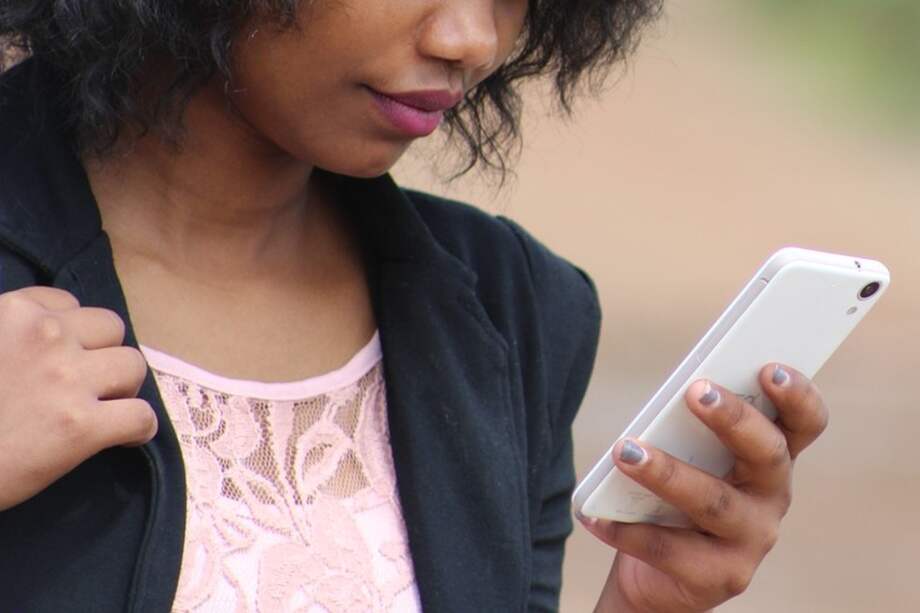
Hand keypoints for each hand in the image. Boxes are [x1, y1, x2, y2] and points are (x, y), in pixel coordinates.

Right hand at [0, 287, 156, 509]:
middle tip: (87, 383)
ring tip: (105, 408)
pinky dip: (139, 430)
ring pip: (133, 366)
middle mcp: (45, 336)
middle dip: (104, 354)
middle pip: (112, 329)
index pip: (68, 304)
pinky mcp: (81, 427)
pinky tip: (124, 439)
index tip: (62, 355)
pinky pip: (141, 416)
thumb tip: (31, 342)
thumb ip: (7, 331)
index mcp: (12, 313)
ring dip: (124, 388)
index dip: (71, 332)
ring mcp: (67, 380)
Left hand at [581, 364, 828, 611]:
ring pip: (714, 501)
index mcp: (770, 459)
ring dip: (667, 473)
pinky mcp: (720, 578)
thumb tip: (671, 394)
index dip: (797, 396)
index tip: (769, 368)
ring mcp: (750, 542)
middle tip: (694, 391)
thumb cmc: (672, 496)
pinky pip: (670, 549)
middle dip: (733, 420)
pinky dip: (627, 529)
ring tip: (624, 451)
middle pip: (767, 455)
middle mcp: (771, 499)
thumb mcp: (687, 457)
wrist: (657, 575)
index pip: (804, 424)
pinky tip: (595, 514)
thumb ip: (688, 428)